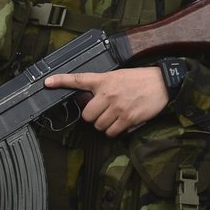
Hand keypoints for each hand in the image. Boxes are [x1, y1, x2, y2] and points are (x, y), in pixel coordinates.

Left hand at [44, 66, 168, 136]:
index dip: (61, 81)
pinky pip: (111, 132)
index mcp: (105, 80)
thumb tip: (89, 101)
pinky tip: (121, 122)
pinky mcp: (127, 119)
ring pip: (99, 126)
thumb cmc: (140, 80)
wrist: (162, 83)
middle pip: (87, 115)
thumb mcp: (118, 76)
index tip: (47, 82)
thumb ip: (102, 86)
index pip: (79, 79)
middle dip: (93, 117)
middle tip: (103, 112)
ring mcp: (117, 107)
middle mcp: (108, 94)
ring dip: (105, 124)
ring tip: (115, 115)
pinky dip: (114, 131)